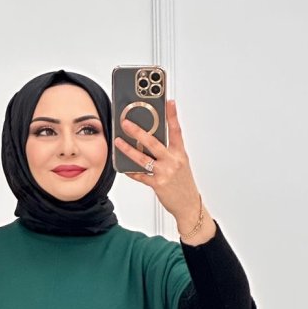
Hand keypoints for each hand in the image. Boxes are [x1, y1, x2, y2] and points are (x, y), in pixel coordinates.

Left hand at [113, 99, 206, 235]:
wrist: (188, 205)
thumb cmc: (184, 184)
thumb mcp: (181, 164)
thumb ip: (169, 152)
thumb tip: (151, 141)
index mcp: (180, 154)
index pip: (176, 131)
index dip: (172, 116)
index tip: (169, 102)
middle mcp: (173, 161)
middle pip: (153, 143)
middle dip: (138, 131)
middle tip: (126, 123)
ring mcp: (165, 173)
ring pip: (143, 158)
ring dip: (128, 150)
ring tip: (119, 142)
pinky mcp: (157, 184)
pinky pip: (141, 176)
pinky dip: (131, 171)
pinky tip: (124, 167)